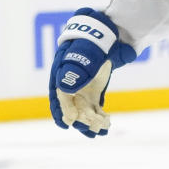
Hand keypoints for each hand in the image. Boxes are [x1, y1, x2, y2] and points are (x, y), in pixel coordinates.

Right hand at [48, 8, 136, 136]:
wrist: (110, 36)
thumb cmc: (95, 41)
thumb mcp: (87, 52)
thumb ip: (77, 68)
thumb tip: (64, 88)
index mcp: (61, 70)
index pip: (58, 92)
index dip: (61, 108)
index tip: (66, 122)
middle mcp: (69, 82)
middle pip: (69, 104)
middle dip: (77, 118)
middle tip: (88, 129)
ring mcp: (81, 88)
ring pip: (82, 109)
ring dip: (89, 121)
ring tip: (98, 132)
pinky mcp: (93, 92)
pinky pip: (93, 108)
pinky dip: (98, 117)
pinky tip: (107, 125)